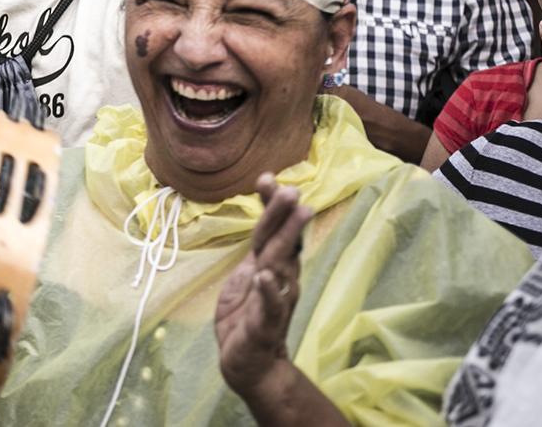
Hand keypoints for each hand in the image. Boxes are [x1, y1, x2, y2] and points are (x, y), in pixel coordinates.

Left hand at [215, 174, 308, 396]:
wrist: (250, 365)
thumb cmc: (247, 316)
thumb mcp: (247, 276)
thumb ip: (257, 248)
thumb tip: (267, 216)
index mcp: (272, 266)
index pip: (273, 230)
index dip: (270, 205)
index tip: (266, 177)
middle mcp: (280, 280)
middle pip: (281, 243)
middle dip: (284, 216)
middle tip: (292, 190)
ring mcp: (275, 301)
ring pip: (281, 267)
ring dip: (285, 241)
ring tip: (294, 216)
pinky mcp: (264, 325)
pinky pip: (269, 307)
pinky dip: (267, 291)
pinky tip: (265, 276)